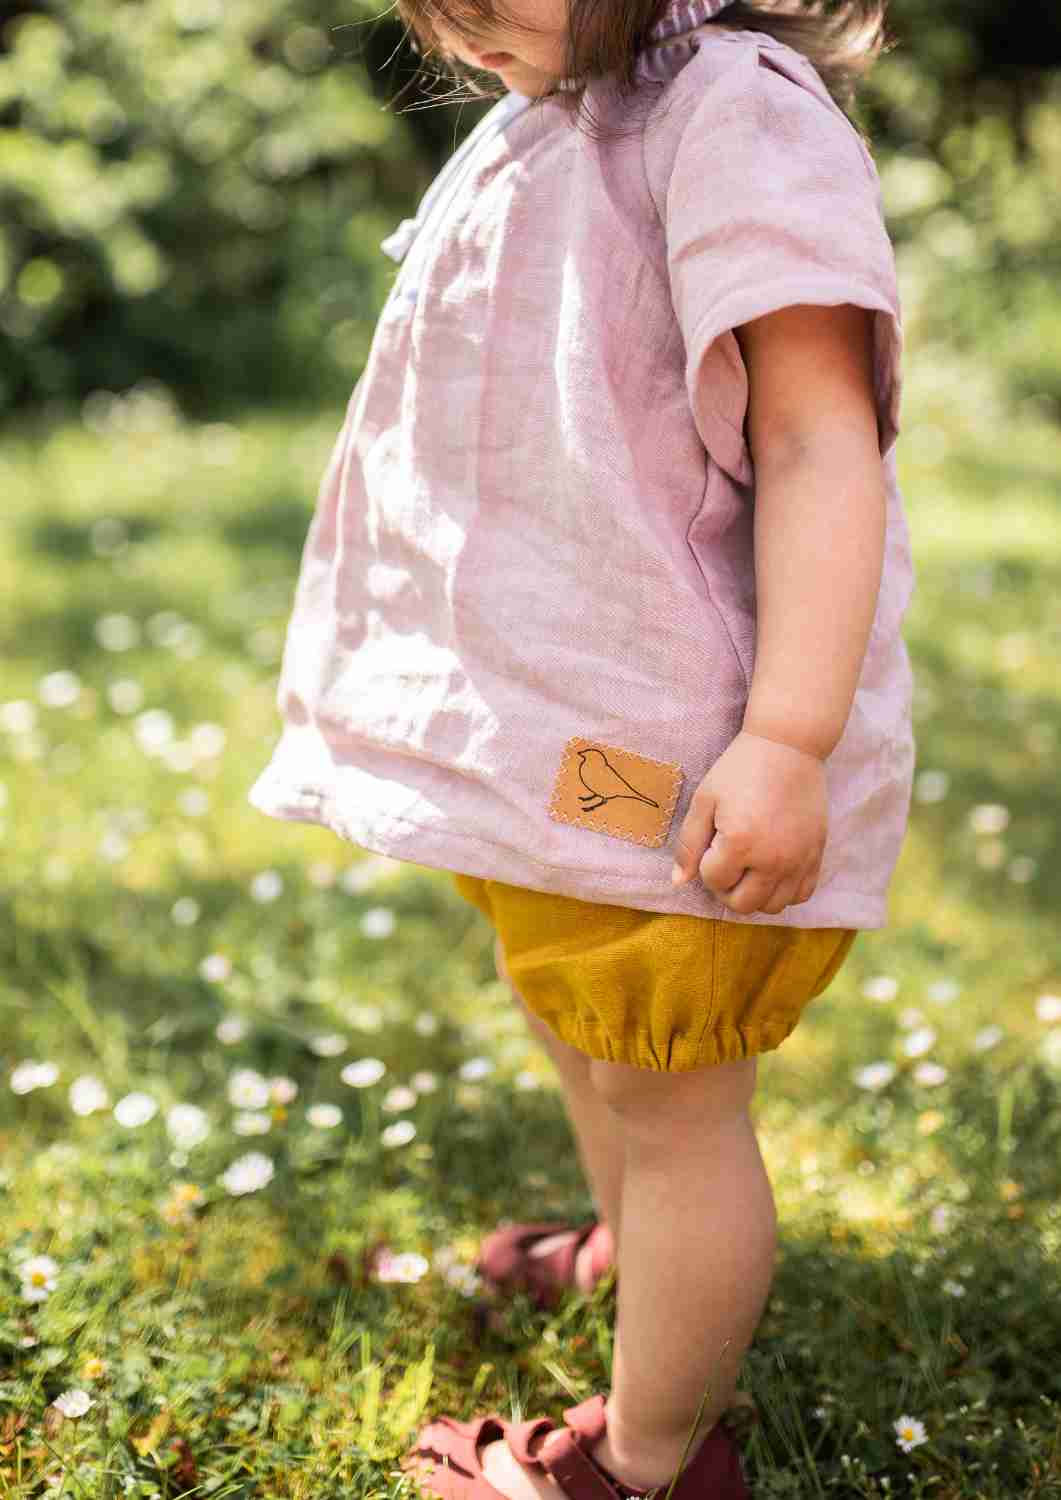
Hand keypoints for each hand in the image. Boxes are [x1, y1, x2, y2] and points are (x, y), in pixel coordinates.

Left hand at [669, 731, 827, 914]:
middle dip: (726, 888)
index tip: (712, 841)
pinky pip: (801, 895)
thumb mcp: (705, 800)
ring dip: (754, 894)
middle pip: (742, 904)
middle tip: (725, 861)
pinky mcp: (817, 854)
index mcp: (740, 843)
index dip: (705, 865)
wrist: (788, 746)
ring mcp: (799, 860)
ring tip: (748, 867)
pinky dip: (784, 891)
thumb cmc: (740, 769)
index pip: (713, 881)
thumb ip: (689, 844)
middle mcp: (773, 858)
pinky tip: (772, 870)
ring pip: (772, 906)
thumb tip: (678, 882)